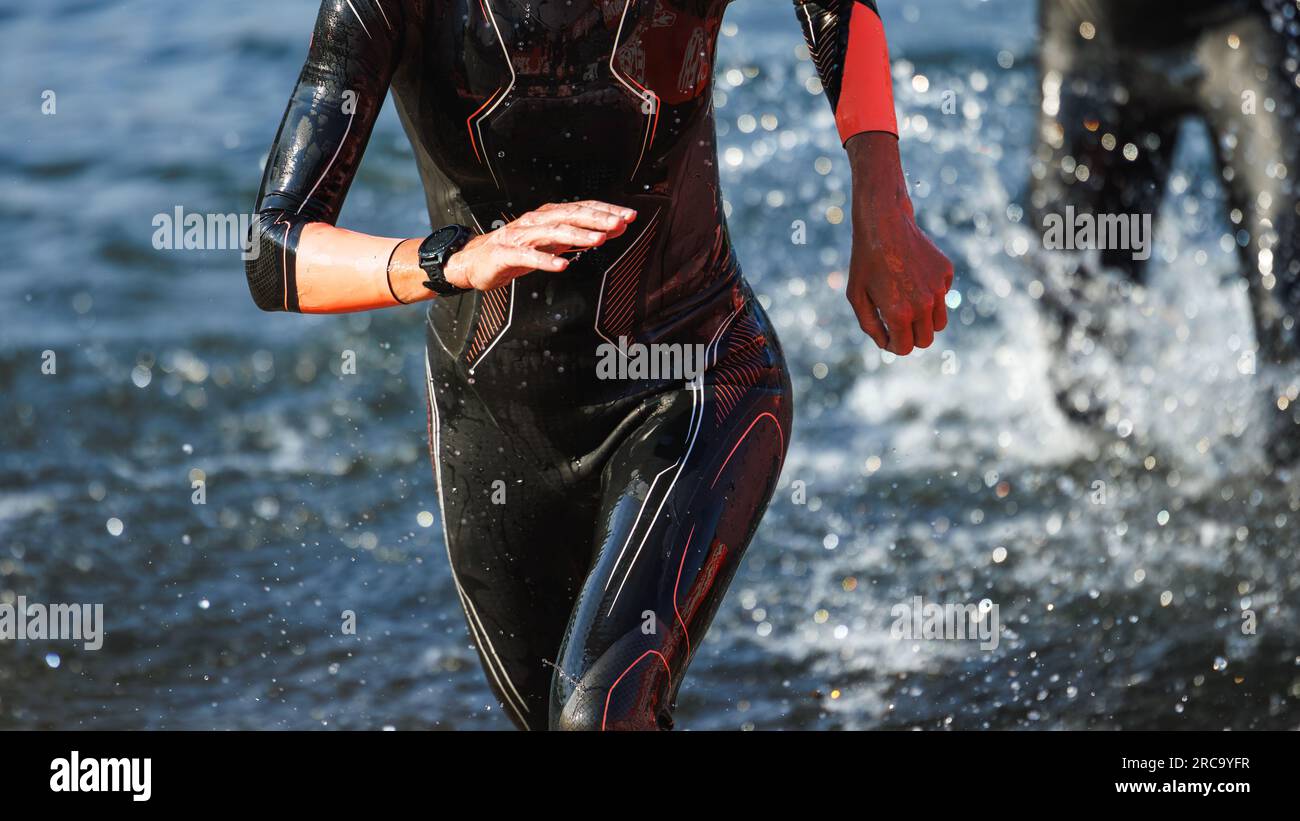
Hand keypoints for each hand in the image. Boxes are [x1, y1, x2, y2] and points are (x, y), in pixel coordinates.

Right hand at [444, 200, 636, 290]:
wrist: (475, 261)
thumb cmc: (516, 250)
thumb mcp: (553, 242)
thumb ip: (580, 236)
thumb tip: (613, 230)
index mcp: (548, 216)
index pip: (582, 208)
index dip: (606, 211)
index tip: (629, 216)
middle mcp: (536, 221)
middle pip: (570, 216)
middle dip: (598, 219)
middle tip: (620, 223)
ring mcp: (520, 236)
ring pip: (553, 232)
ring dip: (578, 235)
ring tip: (599, 240)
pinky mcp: (507, 254)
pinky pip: (529, 257)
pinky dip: (546, 260)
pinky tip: (563, 265)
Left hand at [844, 132, 953, 355]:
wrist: (883, 224)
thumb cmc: (865, 261)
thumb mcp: (857, 296)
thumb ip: (871, 325)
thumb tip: (887, 344)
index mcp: (899, 313)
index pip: (905, 348)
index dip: (895, 345)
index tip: (888, 335)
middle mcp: (923, 304)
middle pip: (925, 340)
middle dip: (911, 337)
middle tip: (897, 323)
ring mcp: (938, 288)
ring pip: (939, 323)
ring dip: (924, 321)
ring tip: (907, 304)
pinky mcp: (946, 273)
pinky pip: (943, 296)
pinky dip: (931, 295)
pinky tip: (913, 277)